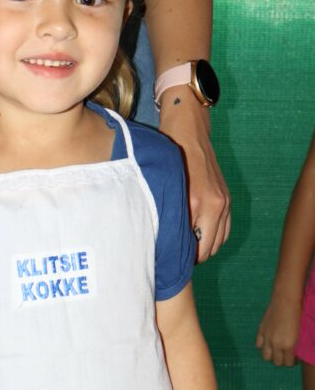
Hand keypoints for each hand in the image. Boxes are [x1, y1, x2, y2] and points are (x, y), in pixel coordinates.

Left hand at [159, 89, 229, 262]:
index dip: (181, 259)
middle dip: (192, 257)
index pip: (195, 248)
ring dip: (204, 248)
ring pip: (219, 242)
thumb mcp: (162, 187)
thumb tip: (163, 243)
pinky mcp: (227, 197)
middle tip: (174, 257)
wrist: (188, 128)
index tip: (168, 261)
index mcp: (199, 204)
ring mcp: (224, 201)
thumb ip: (167, 215)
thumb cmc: (169, 156)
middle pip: (208, 250)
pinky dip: (214, 237)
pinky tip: (198, 236)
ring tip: (185, 247)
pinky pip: (225, 229)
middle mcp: (216, 205)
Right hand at [255, 294, 301, 366]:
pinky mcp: (260, 331)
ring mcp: (267, 338)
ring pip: (266, 357)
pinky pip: (258, 345)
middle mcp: (276, 344)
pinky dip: (263, 346)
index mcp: (288, 345)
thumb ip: (294, 345)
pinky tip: (268, 342)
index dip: (291, 362)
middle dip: (281, 360)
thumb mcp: (299, 334)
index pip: (288, 363)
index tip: (293, 358)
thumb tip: (292, 352)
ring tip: (276, 350)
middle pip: (276, 362)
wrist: (286, 301)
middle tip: (285, 354)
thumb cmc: (298, 315)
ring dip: (271, 355)